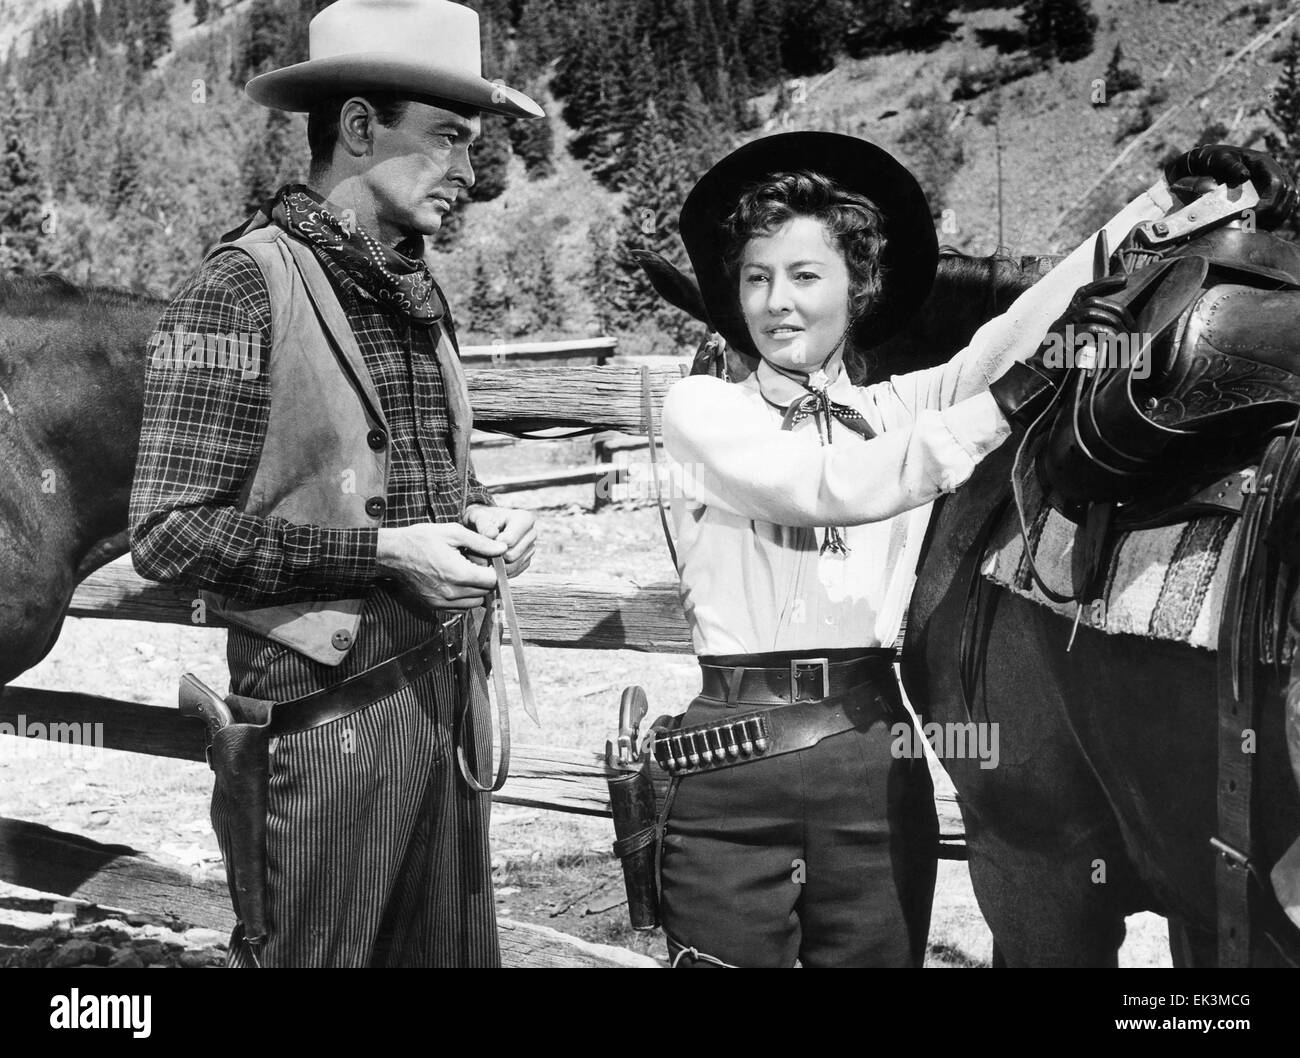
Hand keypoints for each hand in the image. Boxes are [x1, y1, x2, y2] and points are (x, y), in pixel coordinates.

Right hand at [375, 522, 504, 611]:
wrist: (393, 553)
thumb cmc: (421, 539)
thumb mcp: (453, 533)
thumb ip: (481, 543)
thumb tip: (502, 549)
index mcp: (458, 573)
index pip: (492, 580)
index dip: (493, 569)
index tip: (485, 560)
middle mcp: (452, 592)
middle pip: (485, 592)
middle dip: (484, 579)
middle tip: (473, 564)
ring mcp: (442, 602)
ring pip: (475, 603)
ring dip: (476, 590)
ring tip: (464, 573)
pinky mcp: (435, 606)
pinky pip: (460, 608)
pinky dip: (464, 598)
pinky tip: (455, 582)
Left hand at [463, 504, 535, 577]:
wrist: (484, 526)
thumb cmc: (481, 519)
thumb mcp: (477, 516)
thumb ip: (483, 524)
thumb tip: (491, 535)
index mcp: (525, 519)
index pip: (509, 541)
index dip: (490, 544)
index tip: (478, 540)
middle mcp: (532, 534)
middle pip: (511, 556)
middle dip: (492, 556)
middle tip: (476, 550)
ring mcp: (530, 549)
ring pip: (511, 567)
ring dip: (493, 565)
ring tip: (481, 555)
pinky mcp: (525, 562)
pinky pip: (512, 574)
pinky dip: (498, 570)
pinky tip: (489, 560)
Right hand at [988, 274, 1133, 428]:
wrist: (1039, 380)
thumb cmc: (1060, 365)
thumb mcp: (1074, 343)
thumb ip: (1089, 332)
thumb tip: (1117, 328)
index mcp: (1066, 317)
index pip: (1084, 292)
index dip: (1104, 283)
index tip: (1124, 279)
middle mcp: (1063, 319)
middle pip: (1092, 301)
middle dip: (1115, 308)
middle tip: (1130, 323)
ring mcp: (1062, 329)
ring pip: (1091, 312)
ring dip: (1112, 322)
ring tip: (1125, 336)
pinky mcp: (1064, 341)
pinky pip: (1089, 331)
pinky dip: (1106, 334)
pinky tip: (1115, 342)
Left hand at [1163, 144, 1298, 229]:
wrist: (1206, 163)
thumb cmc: (1212, 159)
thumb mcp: (1218, 159)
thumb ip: (1229, 165)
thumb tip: (1245, 175)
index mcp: (1262, 162)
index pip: (1277, 183)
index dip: (1269, 201)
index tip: (1254, 216)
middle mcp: (1271, 172)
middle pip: (1286, 193)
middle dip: (1275, 211)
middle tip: (1256, 225)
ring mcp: (1271, 182)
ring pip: (1286, 200)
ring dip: (1277, 216)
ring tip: (1259, 227)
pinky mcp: (1267, 193)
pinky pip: (1279, 206)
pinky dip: (1273, 218)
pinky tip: (1261, 226)